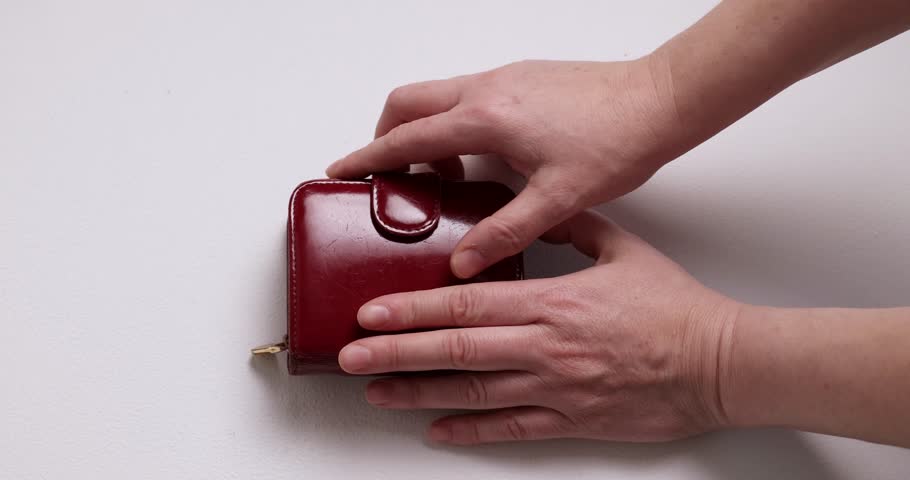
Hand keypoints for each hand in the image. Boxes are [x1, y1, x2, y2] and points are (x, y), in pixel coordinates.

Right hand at [326, 57, 688, 277]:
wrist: (660, 101)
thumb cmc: (618, 142)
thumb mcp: (557, 197)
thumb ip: (504, 231)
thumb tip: (464, 261)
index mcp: (486, 118)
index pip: (406, 137)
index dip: (368, 157)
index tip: (341, 170)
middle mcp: (487, 89)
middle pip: (407, 103)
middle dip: (387, 137)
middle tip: (392, 177)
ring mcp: (503, 77)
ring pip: (435, 95)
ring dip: (423, 130)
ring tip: (443, 175)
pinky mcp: (521, 77)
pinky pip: (465, 94)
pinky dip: (453, 121)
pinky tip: (481, 156)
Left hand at [337, 211, 740, 444]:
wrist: (720, 363)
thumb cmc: (675, 308)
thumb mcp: (622, 249)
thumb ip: (570, 229)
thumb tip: (532, 216)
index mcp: (553, 302)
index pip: (466, 304)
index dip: (412, 308)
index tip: (372, 311)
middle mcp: (545, 347)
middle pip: (455, 349)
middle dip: (395, 352)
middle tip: (351, 355)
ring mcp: (556, 389)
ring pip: (472, 392)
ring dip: (417, 392)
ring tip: (375, 393)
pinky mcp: (572, 422)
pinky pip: (510, 430)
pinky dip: (469, 432)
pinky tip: (435, 431)